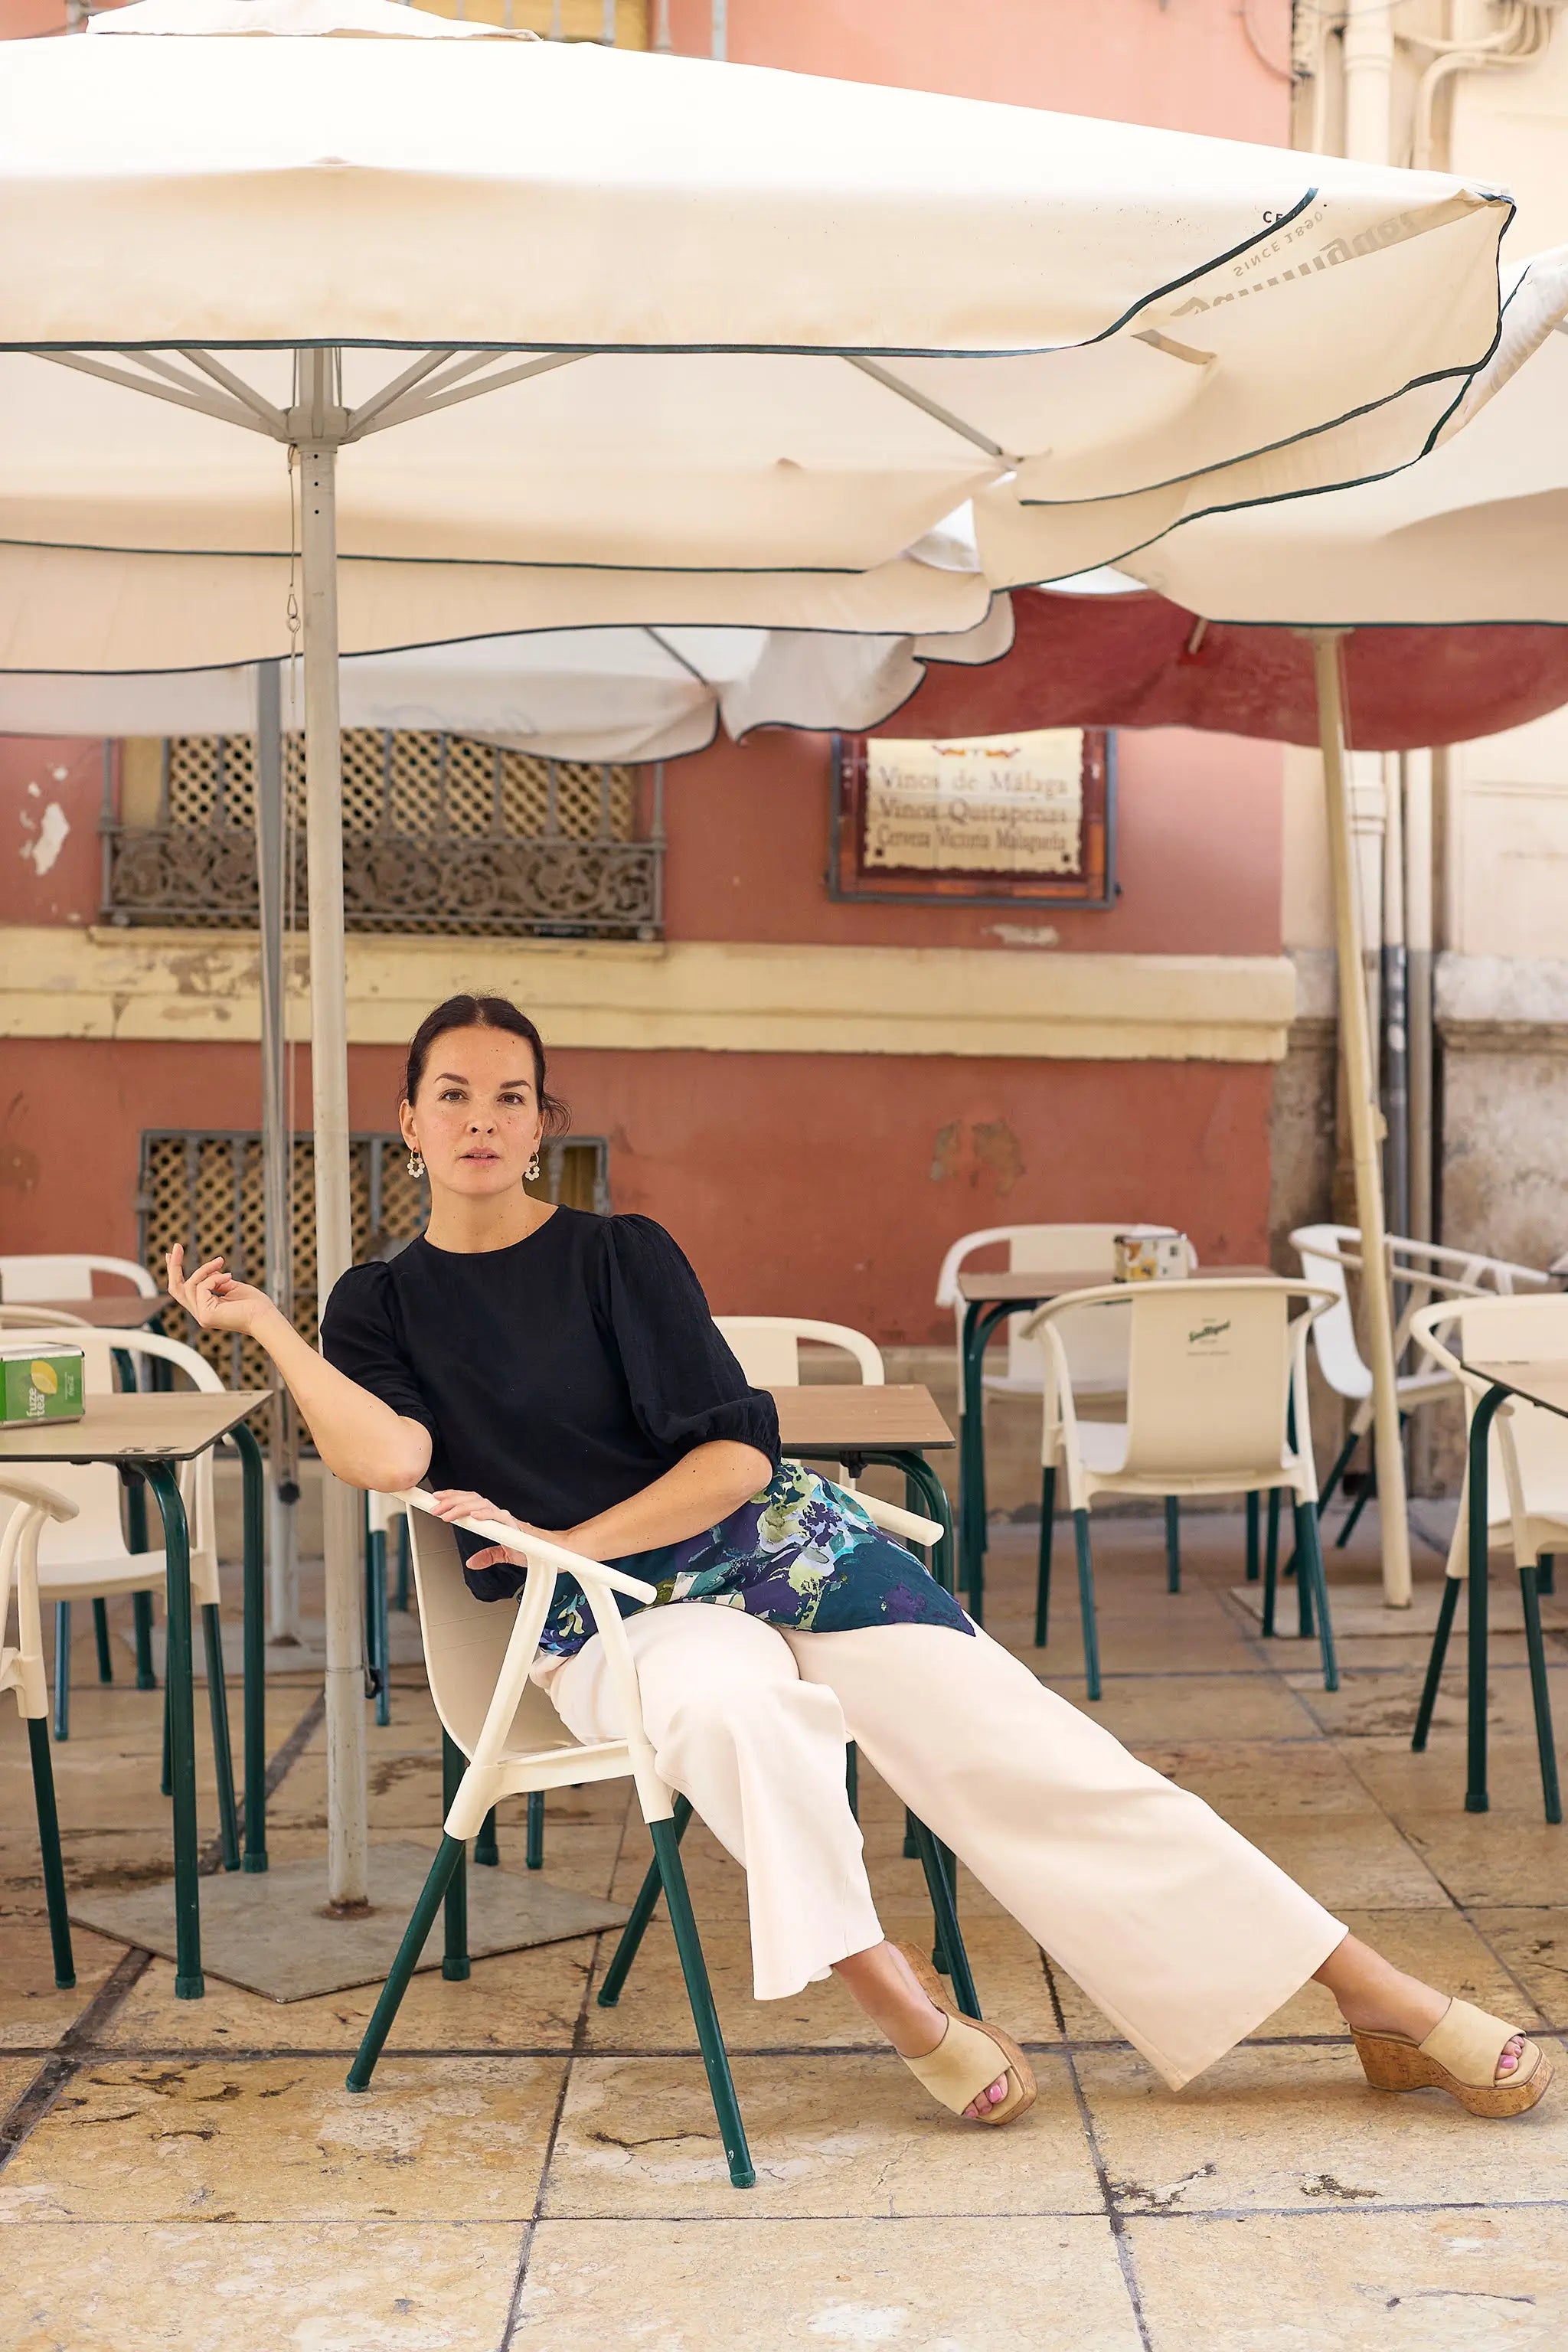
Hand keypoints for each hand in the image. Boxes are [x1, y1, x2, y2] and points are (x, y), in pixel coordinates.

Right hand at [166, 1244, 276, 1337]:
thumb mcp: (231, 1287)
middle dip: (174, 1267)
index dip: (175, 1273)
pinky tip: (229, 1277)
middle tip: (176, 1247)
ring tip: (220, 1261)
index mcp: (206, 1308)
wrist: (266, 1317)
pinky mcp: (206, 1314)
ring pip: (189, 1285)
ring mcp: (202, 1316)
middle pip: (176, 1289)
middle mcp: (200, 1314)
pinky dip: (215, 1278)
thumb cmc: (255, 1304)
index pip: (183, 1291)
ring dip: (204, 1269)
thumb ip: (216, 1281)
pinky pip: (202, 1287)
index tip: (170, 1254)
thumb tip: (207, 1272)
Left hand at [428, 1492, 587, 1555]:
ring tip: (446, 1512)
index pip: (472, 1504)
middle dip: (451, 1501)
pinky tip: (473, 1516)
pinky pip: (499, 1517)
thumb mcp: (506, 1555)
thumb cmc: (536, 1552)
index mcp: (496, 1520)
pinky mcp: (517, 1527)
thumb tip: (472, 1562)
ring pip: (481, 1505)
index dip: (454, 1499)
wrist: (558, 1554)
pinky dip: (485, 1515)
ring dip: (462, 1507)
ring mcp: (508, 1519)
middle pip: (472, 1500)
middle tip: (435, 1506)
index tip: (438, 1499)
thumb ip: (489, 1556)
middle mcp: (501, 1516)